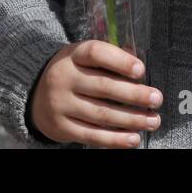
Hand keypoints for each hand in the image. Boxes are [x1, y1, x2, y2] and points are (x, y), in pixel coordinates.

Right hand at [30, 41, 161, 147]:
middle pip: (103, 87)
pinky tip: (134, 138)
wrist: (34, 95)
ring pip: (102, 114)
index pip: (96, 53)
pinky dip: (115, 139)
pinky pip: (92, 135)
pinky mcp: (61, 127)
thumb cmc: (73, 73)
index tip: (141, 70)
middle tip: (156, 99)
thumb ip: (109, 58)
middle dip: (134, 95)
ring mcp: (60, 104)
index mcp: (72, 55)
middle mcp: (64, 78)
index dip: (119, 61)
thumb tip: (139, 67)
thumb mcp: (83, 58)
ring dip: (132, 119)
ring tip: (153, 121)